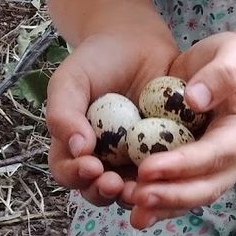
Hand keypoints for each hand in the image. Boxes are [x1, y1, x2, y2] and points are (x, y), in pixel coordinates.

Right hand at [45, 31, 176, 207]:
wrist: (136, 42)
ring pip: (134, 189)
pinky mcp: (166, 154)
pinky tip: (171, 173)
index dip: (76, 175)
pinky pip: (167, 172)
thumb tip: (77, 148)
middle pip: (100, 191)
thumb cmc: (96, 62)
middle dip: (105, 191)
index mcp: (76, 148)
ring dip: (137, 193)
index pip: (69, 172)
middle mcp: (105, 161)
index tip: (90, 165)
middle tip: (114, 183)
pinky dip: (167, 177)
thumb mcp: (71, 81)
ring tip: (142, 186)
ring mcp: (136, 160)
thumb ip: (63, 112)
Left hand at [127, 32, 235, 228]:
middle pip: (206, 187)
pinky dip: (155, 205)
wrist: (216, 69)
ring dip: (161, 207)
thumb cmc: (227, 58)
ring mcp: (213, 170)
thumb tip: (196, 100)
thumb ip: (224, 73)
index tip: (148, 167)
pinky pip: (176, 194)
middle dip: (171, 196)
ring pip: (190, 198)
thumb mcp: (235, 52)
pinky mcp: (192, 173)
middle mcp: (232, 160)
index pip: (216, 154)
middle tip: (137, 196)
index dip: (183, 164)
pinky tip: (130, 208)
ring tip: (130, 209)